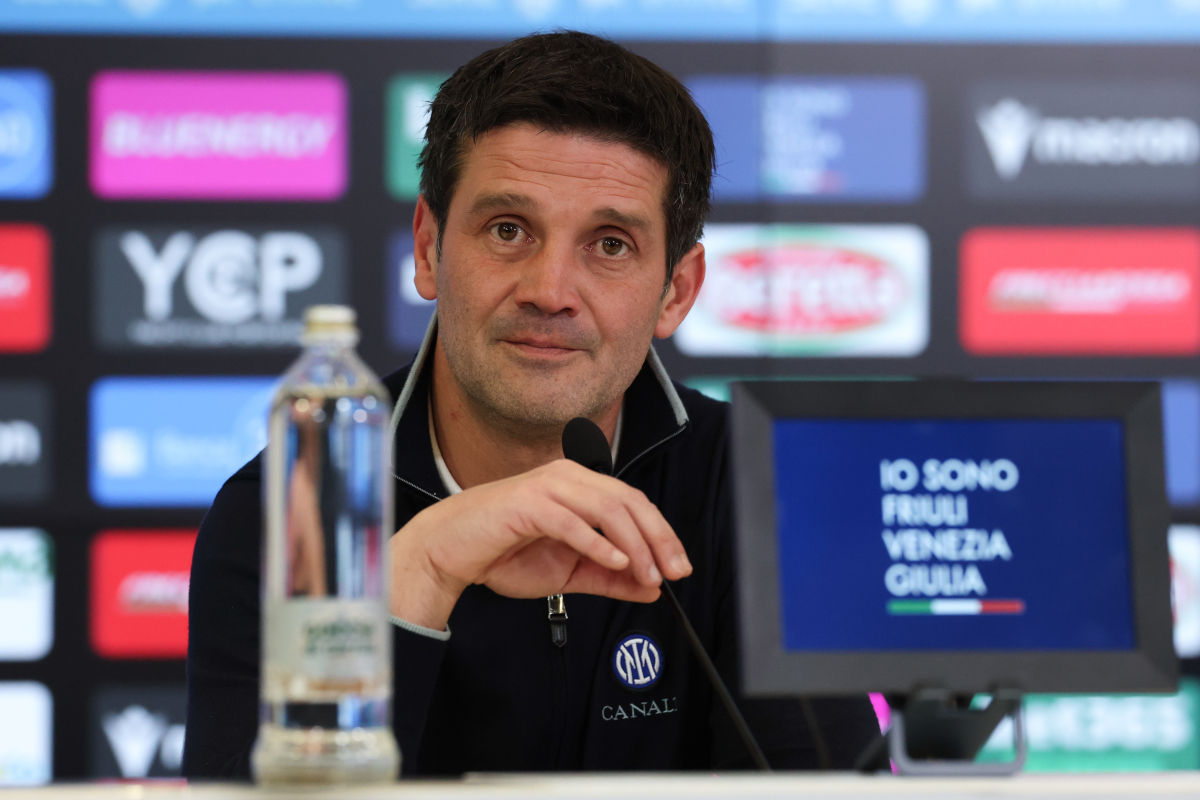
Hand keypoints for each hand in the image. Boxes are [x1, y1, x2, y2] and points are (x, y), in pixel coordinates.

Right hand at [388, 459, 692, 629]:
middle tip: (674, 572)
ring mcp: (547, 487)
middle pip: (629, 501)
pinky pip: (571, 521)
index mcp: (580, 486)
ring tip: (647, 573)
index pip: (634, 503)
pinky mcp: (527, 504)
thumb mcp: (568, 572)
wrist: (451, 551)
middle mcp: (568, 478)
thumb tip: (651, 589)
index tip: (679, 567)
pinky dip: (597, 541)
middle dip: (658, 538)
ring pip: (607, 508)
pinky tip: (615, 561)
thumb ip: (609, 578)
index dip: (662, 534)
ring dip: (633, 544)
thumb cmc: (503, 553)